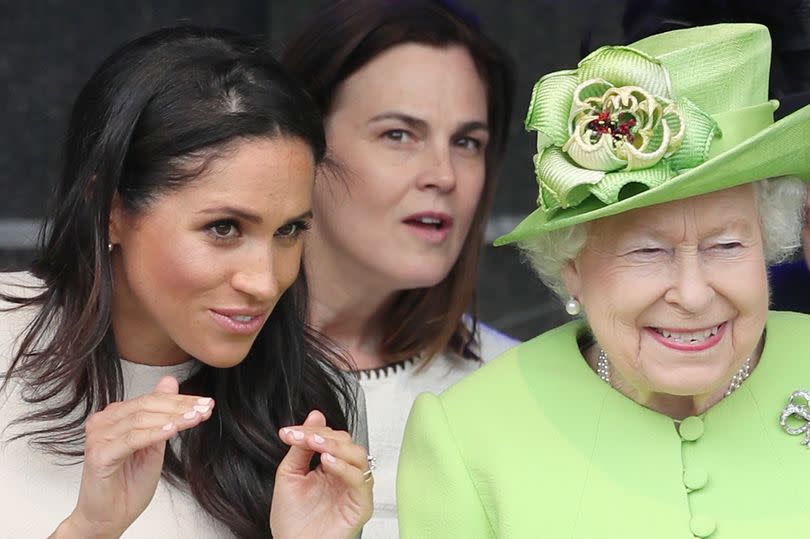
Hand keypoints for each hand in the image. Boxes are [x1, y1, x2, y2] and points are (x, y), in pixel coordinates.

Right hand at [51, 376, 214, 537]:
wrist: (109, 518)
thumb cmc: (129, 484)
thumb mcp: (154, 444)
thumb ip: (162, 415)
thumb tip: (170, 381)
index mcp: (116, 416)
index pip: (152, 399)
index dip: (181, 399)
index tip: (207, 402)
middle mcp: (104, 422)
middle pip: (147, 405)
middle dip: (181, 406)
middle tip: (205, 408)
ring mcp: (99, 437)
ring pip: (141, 419)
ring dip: (172, 418)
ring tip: (195, 418)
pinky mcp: (99, 455)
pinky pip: (131, 439)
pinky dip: (154, 433)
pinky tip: (172, 430)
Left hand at [269, 410, 372, 538]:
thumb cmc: (291, 519)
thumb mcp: (290, 474)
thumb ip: (301, 446)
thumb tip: (315, 414)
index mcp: (329, 466)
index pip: (330, 437)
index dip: (311, 431)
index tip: (288, 432)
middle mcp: (344, 474)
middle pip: (347, 442)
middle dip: (324, 436)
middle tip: (304, 438)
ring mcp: (354, 488)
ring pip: (358, 456)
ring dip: (336, 447)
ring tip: (316, 446)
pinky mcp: (361, 504)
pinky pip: (361, 480)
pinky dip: (345, 468)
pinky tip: (328, 463)